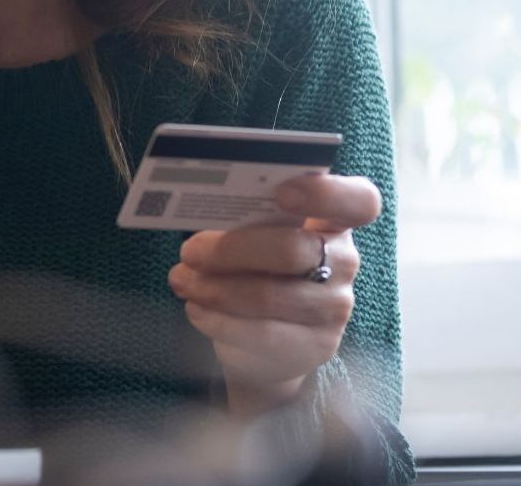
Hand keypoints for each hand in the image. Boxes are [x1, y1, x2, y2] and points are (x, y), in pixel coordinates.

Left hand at [167, 173, 381, 414]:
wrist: (268, 340)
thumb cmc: (257, 264)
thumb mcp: (255, 233)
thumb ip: (245, 215)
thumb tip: (198, 203)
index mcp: (334, 219)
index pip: (358, 201)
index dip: (326, 194)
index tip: (281, 193)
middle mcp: (343, 262)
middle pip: (295, 250)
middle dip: (232, 249)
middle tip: (190, 251)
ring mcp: (335, 308)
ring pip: (270, 295)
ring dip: (215, 288)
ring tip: (181, 280)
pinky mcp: (316, 347)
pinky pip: (263, 334)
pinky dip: (219, 320)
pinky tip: (195, 309)